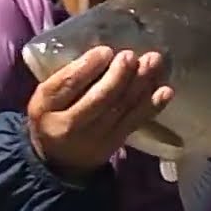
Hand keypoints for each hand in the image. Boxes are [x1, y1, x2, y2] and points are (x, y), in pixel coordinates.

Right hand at [27, 46, 171, 174]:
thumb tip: (102, 52)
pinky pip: (136, 121)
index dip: (88, 67)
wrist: (59, 160)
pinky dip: (152, 105)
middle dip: (119, 76)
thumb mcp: (45, 97)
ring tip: (153, 62)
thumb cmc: (53, 115)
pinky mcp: (116, 142)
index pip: (67, 85)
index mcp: (46, 108)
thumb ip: (66, 77)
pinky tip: (165, 91)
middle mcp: (71, 125)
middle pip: (98, 99)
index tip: (106, 50)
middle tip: (131, 55)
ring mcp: (96, 137)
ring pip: (121, 109)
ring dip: (140, 84)